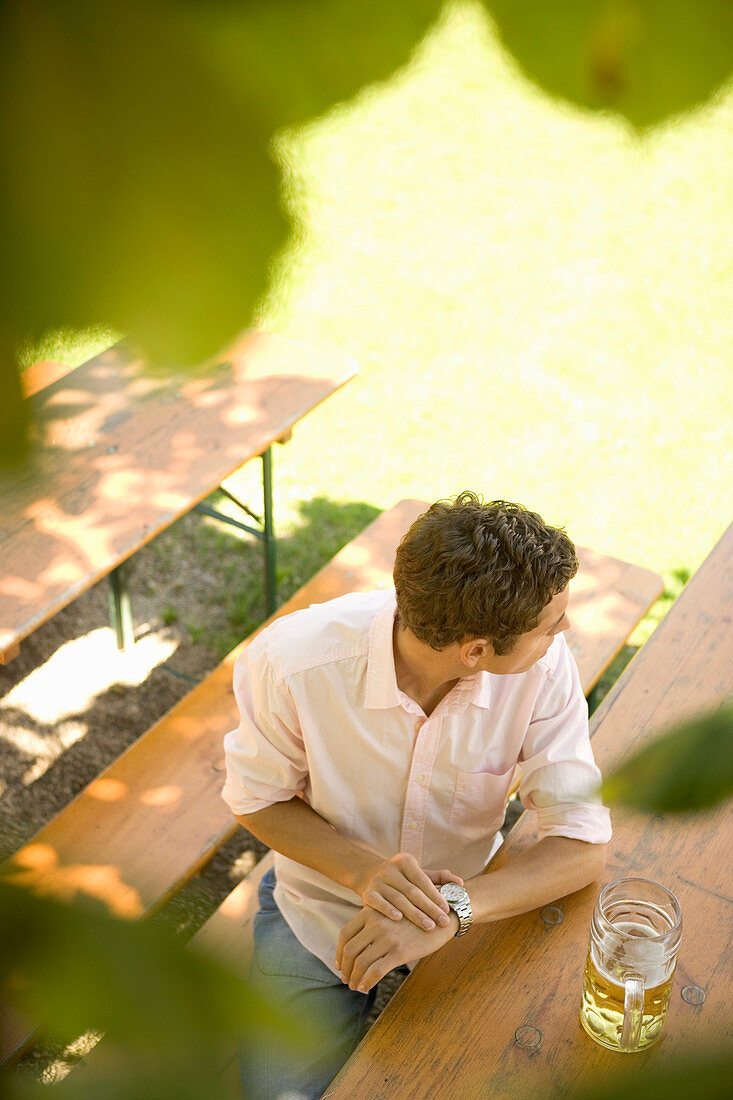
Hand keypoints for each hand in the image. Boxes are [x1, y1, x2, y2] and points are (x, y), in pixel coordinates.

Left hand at [335, 905, 457, 991]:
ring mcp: (387, 937)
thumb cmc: (416, 914)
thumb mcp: (391, 910)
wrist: (442, 913)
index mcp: (371, 911)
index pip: (345, 934)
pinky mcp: (399, 952)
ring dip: (354, 978)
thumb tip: (358, 942)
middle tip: (345, 978)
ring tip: (354, 986)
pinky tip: (365, 988)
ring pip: (360, 963)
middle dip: (345, 968)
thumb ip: (374, 920)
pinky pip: (375, 971)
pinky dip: (367, 982)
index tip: (339, 964)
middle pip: (349, 950)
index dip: (338, 952)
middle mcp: (376, 922)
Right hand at [357, 853, 462, 930]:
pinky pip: (378, 902)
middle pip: (412, 891)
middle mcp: (390, 868)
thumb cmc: (402, 879)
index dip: (435, 895)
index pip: (423, 880)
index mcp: (404, 860)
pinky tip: (399, 919)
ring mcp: (377, 881)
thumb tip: (460, 884)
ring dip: (414, 914)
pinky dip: (388, 910)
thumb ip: (439, 878)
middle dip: (430, 908)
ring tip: (429, 926)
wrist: (370, 875)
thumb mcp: (418, 874)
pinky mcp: (367, 893)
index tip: (447, 909)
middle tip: (443, 922)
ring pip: (398, 899)